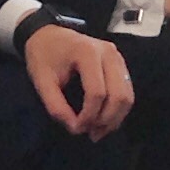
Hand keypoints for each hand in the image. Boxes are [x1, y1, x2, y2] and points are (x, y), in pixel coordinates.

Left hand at [26, 24, 134, 139]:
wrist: (48, 35)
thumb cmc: (43, 56)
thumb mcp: (42, 82)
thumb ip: (56, 107)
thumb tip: (76, 129)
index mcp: (87, 52)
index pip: (96, 92)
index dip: (89, 116)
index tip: (76, 128)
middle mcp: (108, 53)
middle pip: (118, 95)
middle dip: (106, 120)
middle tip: (90, 134)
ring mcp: (117, 57)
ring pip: (127, 95)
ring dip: (115, 118)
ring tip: (98, 131)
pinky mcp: (120, 63)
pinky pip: (126, 91)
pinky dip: (118, 110)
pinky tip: (104, 120)